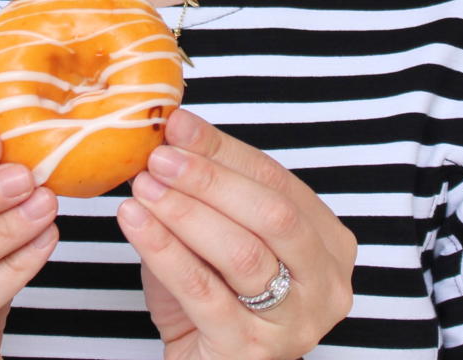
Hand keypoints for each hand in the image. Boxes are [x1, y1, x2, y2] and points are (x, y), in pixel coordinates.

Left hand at [115, 109, 355, 358]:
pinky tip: (135, 222)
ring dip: (186, 212)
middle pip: (272, 214)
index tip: (177, 125)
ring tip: (143, 186)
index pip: (277, 181)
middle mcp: (325, 284)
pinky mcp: (252, 352)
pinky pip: (205, 292)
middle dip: (211, 179)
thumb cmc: (213, 296)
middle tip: (161, 156)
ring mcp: (294, 323)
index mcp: (328, 243)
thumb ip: (209, 190)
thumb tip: (176, 129)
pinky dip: (165, 251)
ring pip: (242, 253)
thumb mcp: (217, 234)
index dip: (224, 150)